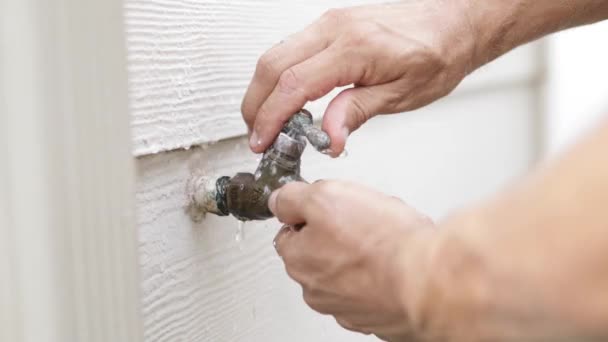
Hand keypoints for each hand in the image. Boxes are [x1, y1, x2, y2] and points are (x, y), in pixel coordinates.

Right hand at [242, 0, 475, 155]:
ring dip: (263, 90)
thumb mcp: (403, 94)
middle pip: (272, 65)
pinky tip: (286, 98)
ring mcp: (330, 23)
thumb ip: (358, 112)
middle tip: (257, 136)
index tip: (261, 141)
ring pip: (276, 53)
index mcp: (353, 48)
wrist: (454, 21)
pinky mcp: (331, 24)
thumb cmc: (438, 52)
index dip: (270, 117)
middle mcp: (335, 28)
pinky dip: (279, 76)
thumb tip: (328, 137)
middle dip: (255, 105)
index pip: (293, 84)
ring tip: (268, 123)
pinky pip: (290, 48)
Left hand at [269, 180, 436, 339]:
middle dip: (337, 236)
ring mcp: (346, 308)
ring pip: (346, 273)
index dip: (310, 214)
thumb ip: (292, 198)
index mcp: (298, 259)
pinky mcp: (375, 318)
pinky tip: (396, 263)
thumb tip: (279, 200)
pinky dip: (380, 278)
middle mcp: (316, 290)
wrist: (426, 281)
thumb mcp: (325, 196)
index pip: (290, 233)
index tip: (330, 208)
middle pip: (318, 254)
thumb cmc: (381, 242)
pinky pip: (372, 291)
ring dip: (360, 258)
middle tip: (363, 221)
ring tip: (385, 241)